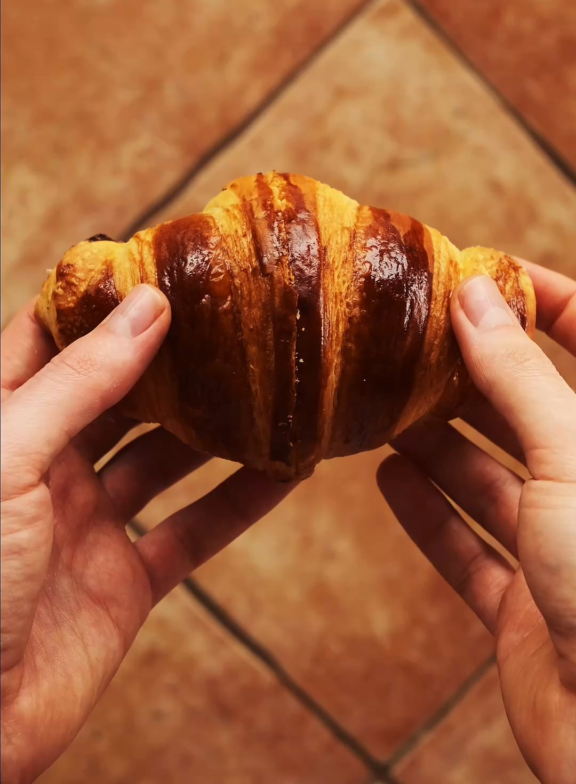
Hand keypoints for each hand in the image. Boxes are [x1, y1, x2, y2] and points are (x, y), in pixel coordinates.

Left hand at [1, 286, 292, 783]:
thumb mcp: (8, 457)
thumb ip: (77, 382)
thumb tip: (147, 306)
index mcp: (4, 424)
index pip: (52, 339)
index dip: (103, 300)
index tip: (163, 262)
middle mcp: (46, 466)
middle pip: (121, 393)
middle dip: (174, 357)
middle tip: (237, 315)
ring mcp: (87, 524)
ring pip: (167, 458)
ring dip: (218, 426)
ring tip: (273, 381)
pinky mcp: (124, 583)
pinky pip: (192, 531)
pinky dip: (240, 502)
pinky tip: (287, 470)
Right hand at [378, 263, 575, 783]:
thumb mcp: (569, 458)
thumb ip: (519, 377)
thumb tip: (476, 295)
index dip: (543, 300)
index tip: (478, 272)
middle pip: (531, 410)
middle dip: (473, 374)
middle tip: (412, 339)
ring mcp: (565, 553)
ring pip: (495, 479)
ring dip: (442, 444)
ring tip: (386, 405)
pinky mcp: (530, 608)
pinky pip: (472, 551)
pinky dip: (431, 515)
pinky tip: (390, 481)